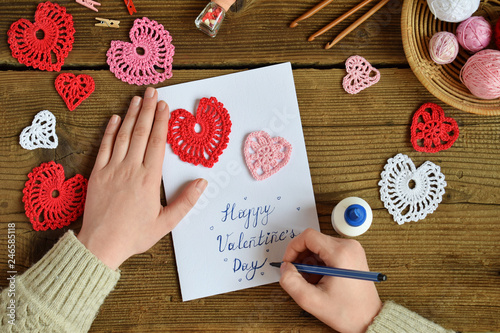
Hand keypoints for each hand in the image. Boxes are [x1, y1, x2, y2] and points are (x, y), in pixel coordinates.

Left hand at [77, 87, 206, 269]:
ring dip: (130, 115)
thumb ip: (186, 201)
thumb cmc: (135, 234)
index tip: (164, 105)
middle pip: (141, 133)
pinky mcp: (97, 173)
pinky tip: (115, 118)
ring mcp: (112, 169)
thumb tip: (202, 182)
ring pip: (123, 135)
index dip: (161, 121)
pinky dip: (109, 130)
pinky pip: (104, 146)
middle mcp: (131, 169)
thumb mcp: (166, 222)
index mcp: (149, 179)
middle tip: (152, 92)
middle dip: (147, 110)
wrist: (101, 244)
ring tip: (137, 98)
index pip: (157, 143)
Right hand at [279, 228, 381, 332]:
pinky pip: (328, 251)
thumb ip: (292, 283)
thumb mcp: (313, 301)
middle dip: (301, 257)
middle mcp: (348, 246)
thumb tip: (284, 268)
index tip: (289, 263)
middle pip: (313, 240)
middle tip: (299, 276)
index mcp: (341, 253)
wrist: (370, 319)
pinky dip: (319, 263)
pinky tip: (320, 279)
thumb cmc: (348, 312)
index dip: (293, 248)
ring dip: (309, 261)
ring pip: (319, 246)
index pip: (308, 236)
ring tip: (312, 281)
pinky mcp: (351, 254)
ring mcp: (352, 249)